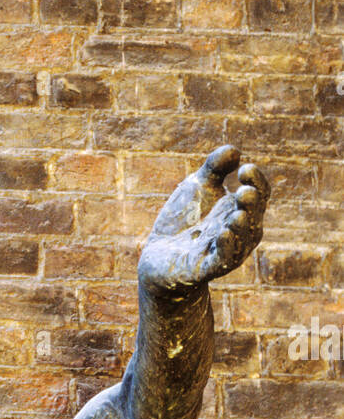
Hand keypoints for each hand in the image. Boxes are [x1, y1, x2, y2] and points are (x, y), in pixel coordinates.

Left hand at [138, 145, 269, 294]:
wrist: (158, 255)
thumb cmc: (183, 219)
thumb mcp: (197, 187)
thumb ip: (214, 168)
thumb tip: (234, 150)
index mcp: (239, 209)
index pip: (259, 194)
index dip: (256, 182)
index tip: (244, 168)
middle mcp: (238, 231)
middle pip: (253, 217)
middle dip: (251, 205)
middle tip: (245, 191)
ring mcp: (223, 251)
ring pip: (242, 241)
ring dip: (241, 228)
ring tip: (239, 213)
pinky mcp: (206, 268)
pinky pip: (222, 261)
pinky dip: (225, 248)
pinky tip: (223, 234)